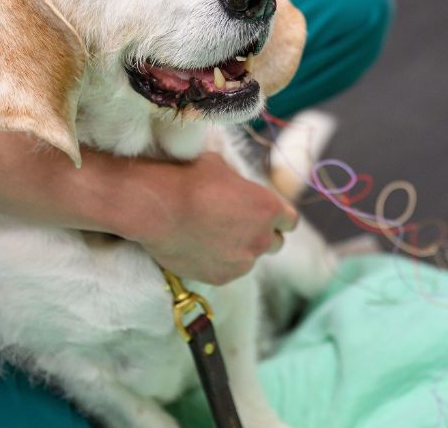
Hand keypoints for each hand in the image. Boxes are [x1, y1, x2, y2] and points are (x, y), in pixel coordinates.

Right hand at [79, 151, 297, 284]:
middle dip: (262, 235)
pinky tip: (199, 247)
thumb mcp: (224, 168)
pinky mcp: (221, 277)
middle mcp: (262, 238)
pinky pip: (228, 271)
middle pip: (275, 243)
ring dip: (239, 249)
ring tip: (213, 235)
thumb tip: (239, 189)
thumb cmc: (189, 178)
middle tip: (239, 225)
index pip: (290, 221)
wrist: (157, 207)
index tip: (265, 215)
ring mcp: (242, 262)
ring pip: (249, 259)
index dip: (277, 217)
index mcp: (269, 208)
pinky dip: (219, 262)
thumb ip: (241, 186)